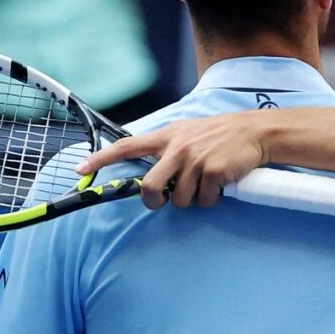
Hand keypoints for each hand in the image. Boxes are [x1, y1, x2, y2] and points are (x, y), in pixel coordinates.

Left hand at [76, 114, 268, 209]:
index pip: (126, 146)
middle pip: (150, 187)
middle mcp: (177, 147)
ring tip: (205, 184)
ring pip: (179, 200)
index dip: (101, 159)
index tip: (80, 170)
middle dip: (154, 201)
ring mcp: (195, 160)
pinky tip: (219, 184)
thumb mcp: (187, 133)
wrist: (253, 132)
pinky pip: (204, 201)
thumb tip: (150, 175)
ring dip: (192, 199)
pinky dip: (211, 199)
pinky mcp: (213, 172)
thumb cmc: (217, 135)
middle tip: (163, 201)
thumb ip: (166, 149)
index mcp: (167, 136)